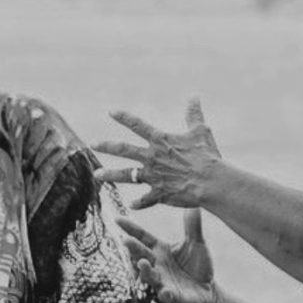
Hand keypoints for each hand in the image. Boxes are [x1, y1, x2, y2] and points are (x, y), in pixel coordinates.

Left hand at [93, 97, 221, 209]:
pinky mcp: (158, 193)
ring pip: (125, 175)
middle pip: (123, 149)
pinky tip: (130, 205)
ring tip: (97, 175)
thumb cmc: (207, 156)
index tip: (111, 112)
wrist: (209, 181)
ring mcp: (152, 176)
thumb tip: (194, 97)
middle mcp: (151, 157)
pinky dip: (138, 203)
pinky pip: (144, 200)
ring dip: (110, 174)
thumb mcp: (200, 131)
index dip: (123, 117)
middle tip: (92, 144)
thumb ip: (194, 114)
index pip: (137, 125)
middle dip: (106, 146)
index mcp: (160, 140)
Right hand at [117, 209, 218, 302]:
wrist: (207, 292)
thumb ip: (192, 226)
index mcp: (160, 249)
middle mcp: (157, 265)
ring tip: (143, 263)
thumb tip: (192, 204)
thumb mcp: (196, 243)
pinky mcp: (173, 297)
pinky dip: (166, 294)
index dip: (130, 228)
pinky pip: (167, 296)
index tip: (117, 219)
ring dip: (145, 271)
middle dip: (134, 249)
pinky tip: (165, 292)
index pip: (142, 237)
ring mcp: (163, 281)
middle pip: (142, 255)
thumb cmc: (197, 266)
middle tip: (126, 240)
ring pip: (150, 276)